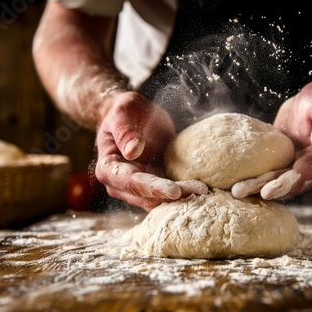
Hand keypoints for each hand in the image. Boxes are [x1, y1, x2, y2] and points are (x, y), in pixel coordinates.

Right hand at [95, 92, 207, 210]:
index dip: (152, 187)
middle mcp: (118, 185)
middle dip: (173, 195)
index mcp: (108, 168)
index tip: (173, 190)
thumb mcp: (122, 111)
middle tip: (199, 189)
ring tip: (203, 189)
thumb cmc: (125, 111)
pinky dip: (182, 194)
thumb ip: (125, 130)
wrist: (132, 116)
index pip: (130, 182)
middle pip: (146, 196)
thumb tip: (132, 151)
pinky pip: (166, 196)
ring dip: (181, 197)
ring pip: (158, 200)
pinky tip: (200, 190)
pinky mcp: (151, 187)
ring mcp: (135, 189)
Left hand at [232, 80, 311, 199]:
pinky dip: (256, 179)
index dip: (284, 184)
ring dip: (256, 187)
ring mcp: (298, 168)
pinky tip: (237, 181)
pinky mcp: (286, 163)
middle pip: (286, 184)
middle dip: (262, 188)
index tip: (267, 192)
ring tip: (235, 190)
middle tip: (239, 191)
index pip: (303, 175)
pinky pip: (271, 173)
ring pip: (276, 182)